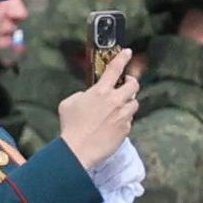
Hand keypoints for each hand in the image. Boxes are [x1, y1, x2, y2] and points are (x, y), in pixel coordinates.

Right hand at [55, 50, 141, 170]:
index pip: (115, 69)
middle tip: (126, 85)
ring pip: (134, 103)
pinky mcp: (126, 129)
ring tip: (116, 109)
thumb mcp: (69, 103)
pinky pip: (129, 120)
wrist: (78, 150)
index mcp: (100, 92)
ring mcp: (123, 115)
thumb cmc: (70, 126)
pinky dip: (123, 120)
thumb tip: (89, 95)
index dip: (122, 58)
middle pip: (134, 85)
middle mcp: (115, 101)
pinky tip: (111, 125)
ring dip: (127, 103)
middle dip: (131, 82)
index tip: (127, 52)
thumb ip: (82, 95)